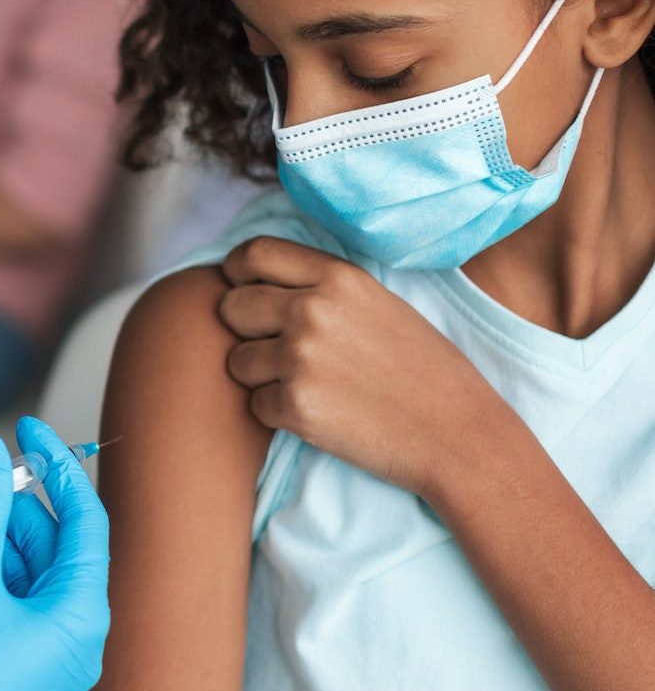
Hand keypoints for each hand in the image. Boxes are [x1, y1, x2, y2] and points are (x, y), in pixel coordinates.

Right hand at [0, 417, 109, 690]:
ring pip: (26, 571)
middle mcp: (74, 641)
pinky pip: (10, 601)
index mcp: (81, 620)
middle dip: (11, 497)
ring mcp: (46, 659)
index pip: (85, 522)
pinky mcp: (15, 669)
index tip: (28, 428)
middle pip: (52, 545)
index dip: (57, 466)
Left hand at [218, 237, 501, 497]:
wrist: (458, 435)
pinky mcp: (295, 407)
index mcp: (338, 277)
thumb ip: (321, 288)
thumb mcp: (378, 303)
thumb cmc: (422, 369)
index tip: (242, 291)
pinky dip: (278, 414)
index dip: (236, 274)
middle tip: (280, 351)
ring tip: (310, 386)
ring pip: (236, 361)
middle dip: (245, 331)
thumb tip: (254, 280)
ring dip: (260, 377)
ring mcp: (300, 359)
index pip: (253, 255)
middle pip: (231, 307)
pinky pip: (254, 405)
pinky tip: (321, 415)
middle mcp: (313, 310)